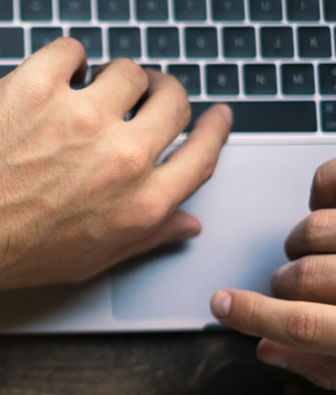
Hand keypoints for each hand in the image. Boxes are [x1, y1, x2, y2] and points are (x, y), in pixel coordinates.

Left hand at [0, 38, 231, 300]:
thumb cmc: (13, 252)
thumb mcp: (92, 258)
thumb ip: (147, 236)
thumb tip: (186, 221)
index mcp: (140, 202)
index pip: (202, 153)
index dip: (213, 128)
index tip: (214, 114)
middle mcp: (119, 157)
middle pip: (172, 100)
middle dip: (163, 92)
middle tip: (145, 92)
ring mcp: (78, 117)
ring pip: (126, 69)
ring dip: (111, 76)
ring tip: (87, 90)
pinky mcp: (35, 87)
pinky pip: (71, 49)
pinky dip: (67, 59)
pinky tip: (54, 76)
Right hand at [211, 157, 335, 389]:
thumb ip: (322, 364)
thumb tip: (267, 349)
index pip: (302, 328)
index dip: (254, 317)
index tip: (220, 305)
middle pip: (301, 278)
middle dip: (284, 284)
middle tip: (288, 285)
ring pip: (314, 231)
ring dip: (302, 242)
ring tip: (316, 251)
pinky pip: (334, 180)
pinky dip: (323, 186)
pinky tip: (324, 203)